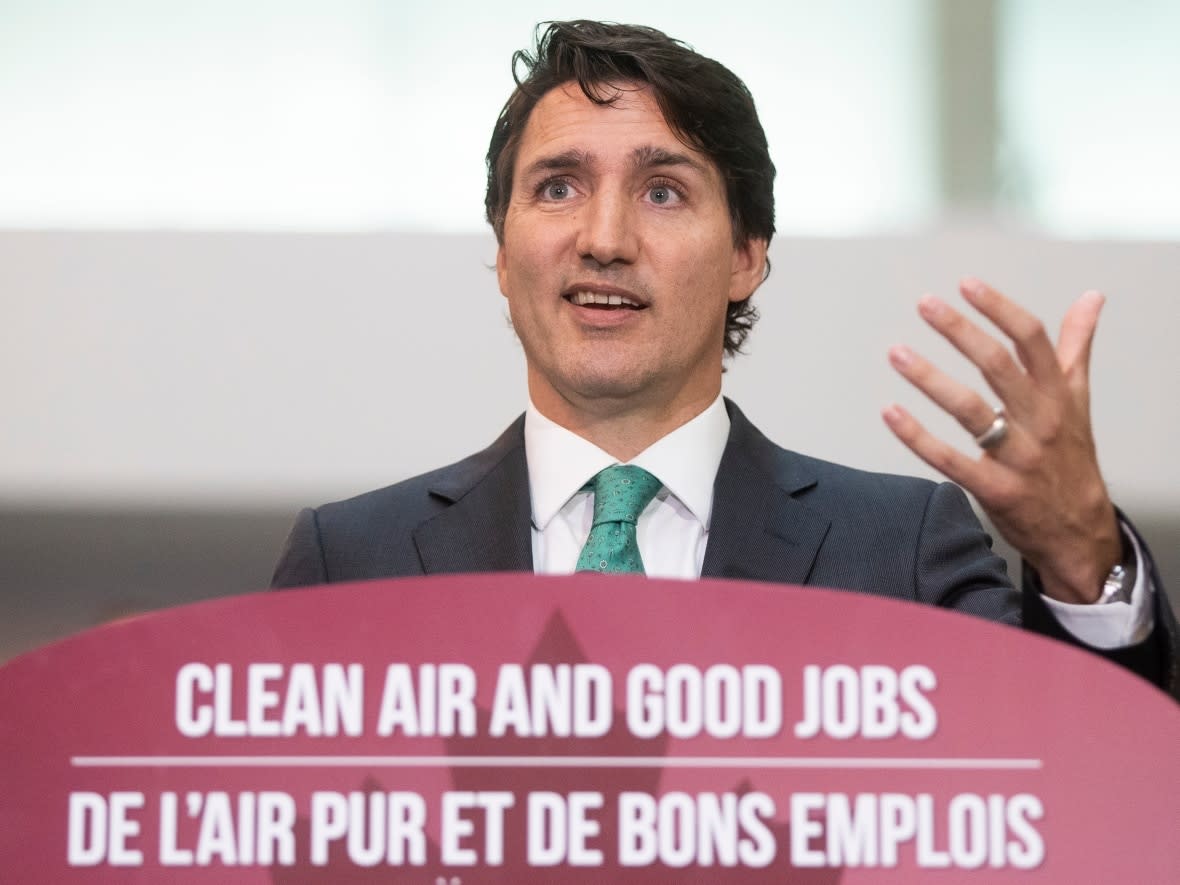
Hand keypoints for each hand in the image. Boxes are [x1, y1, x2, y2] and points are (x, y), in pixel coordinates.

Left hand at [882, 277, 1120, 603]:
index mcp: (1057, 394)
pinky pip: (951, 461)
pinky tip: (891, 413)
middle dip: (960, 332)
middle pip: (998, 367)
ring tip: (897, 352)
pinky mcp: (994, 489)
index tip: (967, 285)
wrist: (1079, 529)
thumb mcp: (1079, 399)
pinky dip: (918, 438)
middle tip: (925, 305)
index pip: (1032, 340)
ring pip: (971, 410)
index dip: (999, 309)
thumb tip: (1091, 298)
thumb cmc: (1071, 457)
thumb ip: (1076, 346)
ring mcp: (1017, 456)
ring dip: (930, 379)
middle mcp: (1039, 420)